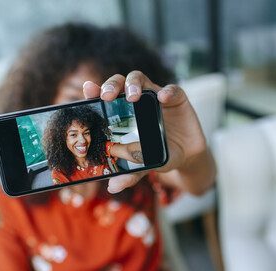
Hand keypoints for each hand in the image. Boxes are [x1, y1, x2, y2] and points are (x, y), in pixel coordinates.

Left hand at [83, 71, 210, 193]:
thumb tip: (113, 186)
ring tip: (132, 96)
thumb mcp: (145, 165)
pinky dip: (167, 91)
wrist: (187, 156)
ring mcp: (156, 97)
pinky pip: (172, 89)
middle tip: (107, 96)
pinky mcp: (177, 98)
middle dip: (112, 85)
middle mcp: (137, 101)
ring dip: (134, 83)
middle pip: (120, 83)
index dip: (95, 91)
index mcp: (123, 113)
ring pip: (141, 78)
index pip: (105, 97)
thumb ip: (130, 173)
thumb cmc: (159, 154)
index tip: (88, 90)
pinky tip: (163, 98)